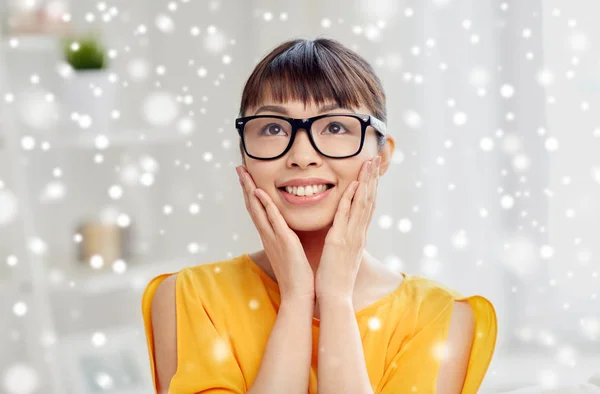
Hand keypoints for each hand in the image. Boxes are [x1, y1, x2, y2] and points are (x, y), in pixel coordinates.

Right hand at [237, 166, 314, 300]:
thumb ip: (287, 240)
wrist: (298, 295)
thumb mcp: (291, 253)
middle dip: (246, 186)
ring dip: (250, 190)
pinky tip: (260, 192)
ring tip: (244, 174)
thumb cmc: (297, 276)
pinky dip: (266, 205)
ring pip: (258, 209)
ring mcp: (274, 238)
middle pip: (253, 206)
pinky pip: (273, 219)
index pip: (258, 211)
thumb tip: (288, 232)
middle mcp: (268, 236)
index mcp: (270, 237)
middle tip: (239, 168)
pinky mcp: (284, 241)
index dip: (251, 193)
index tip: (247, 177)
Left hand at [315, 156, 380, 299]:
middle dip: (372, 178)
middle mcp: (358, 234)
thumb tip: (344, 233)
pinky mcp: (338, 241)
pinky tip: (352, 185)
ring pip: (361, 204)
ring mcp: (350, 237)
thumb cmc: (335, 279)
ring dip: (365, 182)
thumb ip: (345, 241)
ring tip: (369, 163)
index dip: (371, 187)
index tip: (373, 171)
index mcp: (358, 236)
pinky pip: (345, 216)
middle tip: (376, 158)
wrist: (335, 298)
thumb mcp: (343, 255)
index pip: (367, 207)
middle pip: (369, 200)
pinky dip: (349, 199)